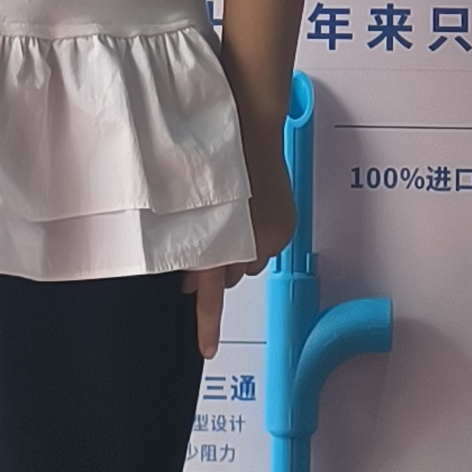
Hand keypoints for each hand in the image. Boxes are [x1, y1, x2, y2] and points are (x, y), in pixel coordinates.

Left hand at [187, 141, 297, 357]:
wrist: (250, 121)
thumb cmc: (214, 155)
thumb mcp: (188, 203)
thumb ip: (188, 244)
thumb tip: (188, 275)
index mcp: (224, 238)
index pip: (211, 291)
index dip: (207, 322)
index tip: (206, 350)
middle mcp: (252, 244)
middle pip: (228, 275)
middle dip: (213, 269)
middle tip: (194, 257)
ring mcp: (271, 237)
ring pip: (246, 261)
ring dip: (233, 252)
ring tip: (222, 220)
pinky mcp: (283, 227)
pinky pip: (263, 246)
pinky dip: (251, 239)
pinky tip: (242, 215)